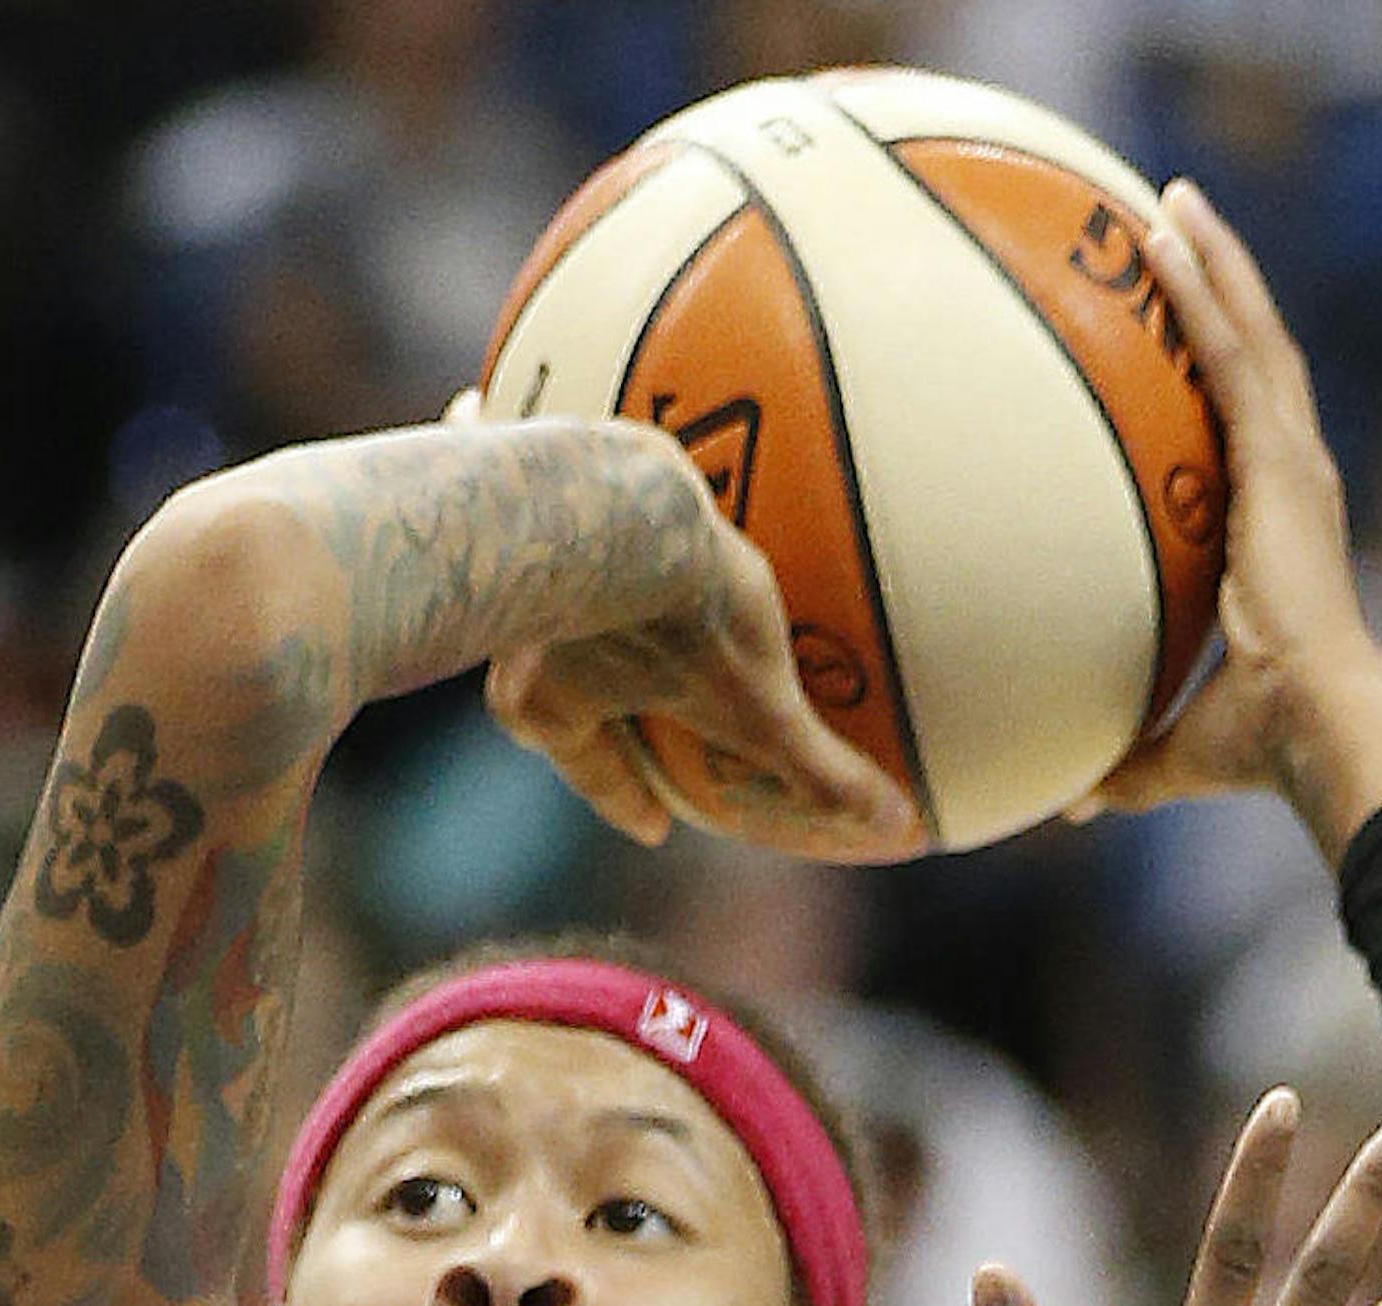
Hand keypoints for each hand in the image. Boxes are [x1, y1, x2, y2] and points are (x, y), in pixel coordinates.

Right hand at [485, 425, 922, 862]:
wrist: (608, 494)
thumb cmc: (678, 613)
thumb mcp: (759, 706)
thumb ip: (819, 771)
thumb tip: (896, 828)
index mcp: (557, 701)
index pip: (594, 767)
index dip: (625, 798)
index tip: (654, 825)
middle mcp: (512, 633)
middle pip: (539, 673)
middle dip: (566, 680)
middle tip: (613, 687)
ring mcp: (504, 556)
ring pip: (510, 559)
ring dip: (534, 555)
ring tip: (566, 546)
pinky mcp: (503, 463)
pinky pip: (488, 452)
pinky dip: (485, 437)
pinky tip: (485, 400)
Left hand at [1075, 181, 1381, 860]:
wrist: (1313, 727)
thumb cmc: (1258, 745)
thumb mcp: (1173, 746)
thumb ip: (1123, 763)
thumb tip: (1071, 803)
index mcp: (1277, 530)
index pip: (1245, 431)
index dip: (1219, 376)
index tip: (1181, 333)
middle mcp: (1293, 479)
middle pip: (1255, 357)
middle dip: (1218, 289)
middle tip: (1172, 225)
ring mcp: (1292, 461)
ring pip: (1250, 333)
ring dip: (1212, 262)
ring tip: (1171, 198)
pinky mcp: (1280, 458)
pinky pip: (1233, 353)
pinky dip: (1203, 290)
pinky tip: (1166, 235)